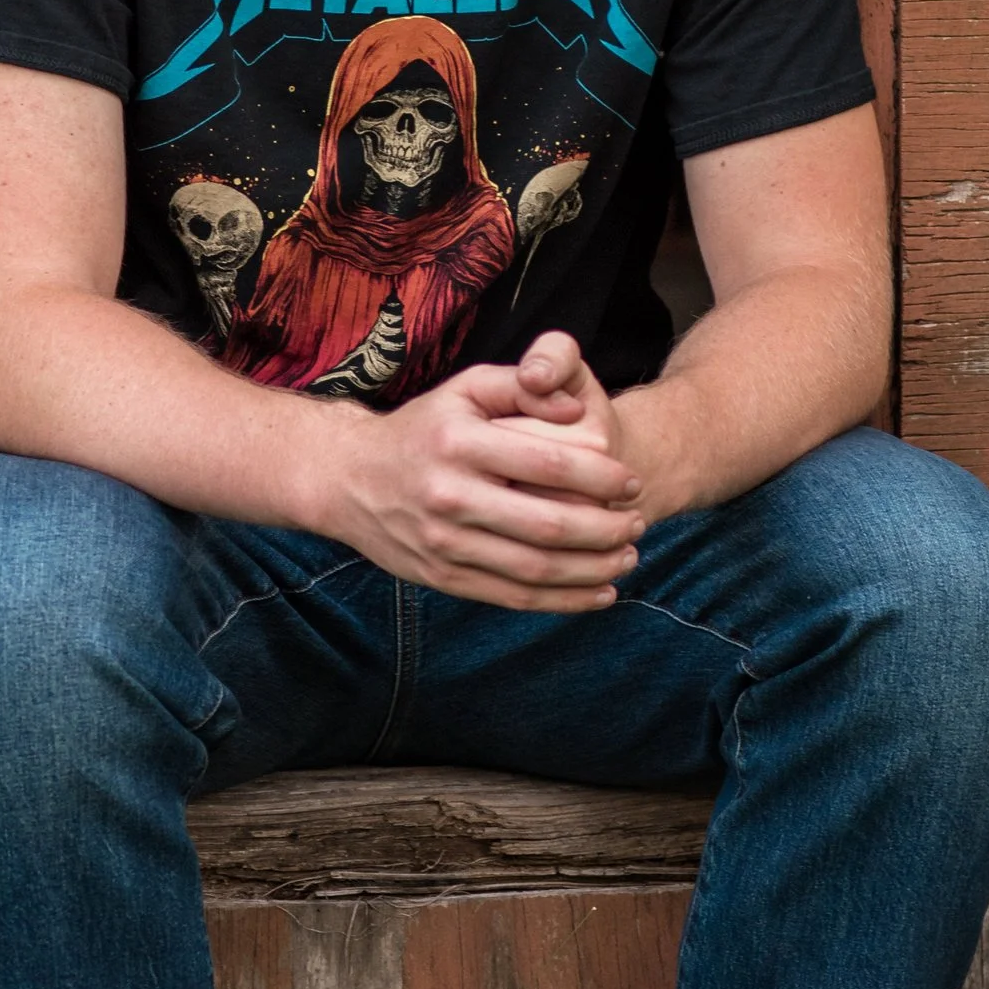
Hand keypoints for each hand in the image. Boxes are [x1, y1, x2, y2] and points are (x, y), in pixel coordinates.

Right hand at [311, 346, 644, 609]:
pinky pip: (514, 597)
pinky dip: (563, 600)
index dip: (599, 477)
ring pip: (535, 569)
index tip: (632, 482)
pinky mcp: (444, 578)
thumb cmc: (422, 428)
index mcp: (458, 444)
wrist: (349, 480)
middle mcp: (448, 497)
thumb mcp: (463, 389)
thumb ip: (520, 387)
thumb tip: (575, 409)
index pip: (545, 464)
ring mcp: (444, 545)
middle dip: (606, 528)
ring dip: (593, 568)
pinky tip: (599, 592)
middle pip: (547, 525)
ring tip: (629, 556)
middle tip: (639, 522)